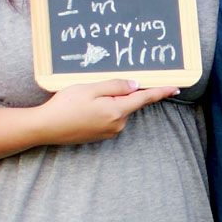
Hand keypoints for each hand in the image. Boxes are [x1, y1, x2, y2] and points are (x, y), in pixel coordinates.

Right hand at [41, 81, 177, 145]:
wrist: (46, 127)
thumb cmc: (66, 105)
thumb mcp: (91, 88)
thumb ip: (116, 86)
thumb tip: (136, 85)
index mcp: (117, 111)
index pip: (144, 99)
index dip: (160, 92)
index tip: (175, 88)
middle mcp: (117, 124)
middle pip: (129, 103)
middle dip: (120, 92)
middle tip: (96, 87)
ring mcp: (109, 132)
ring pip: (118, 110)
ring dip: (108, 101)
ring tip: (84, 98)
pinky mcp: (100, 135)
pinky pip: (109, 118)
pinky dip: (102, 109)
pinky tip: (84, 108)